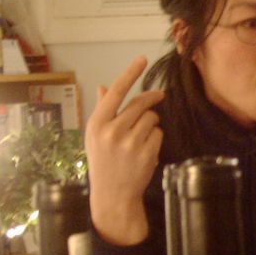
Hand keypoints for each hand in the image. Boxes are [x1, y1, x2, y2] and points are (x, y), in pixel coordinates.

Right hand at [85, 56, 163, 244]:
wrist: (112, 195)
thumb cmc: (103, 161)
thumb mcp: (96, 136)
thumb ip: (103, 110)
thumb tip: (104, 87)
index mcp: (97, 123)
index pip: (117, 92)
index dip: (130, 73)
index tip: (142, 59)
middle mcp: (112, 131)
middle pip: (140, 104)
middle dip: (152, 99)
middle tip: (159, 95)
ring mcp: (130, 143)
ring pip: (152, 118)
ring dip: (152, 124)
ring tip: (140, 138)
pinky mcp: (146, 153)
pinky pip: (159, 133)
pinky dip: (156, 138)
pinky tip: (145, 150)